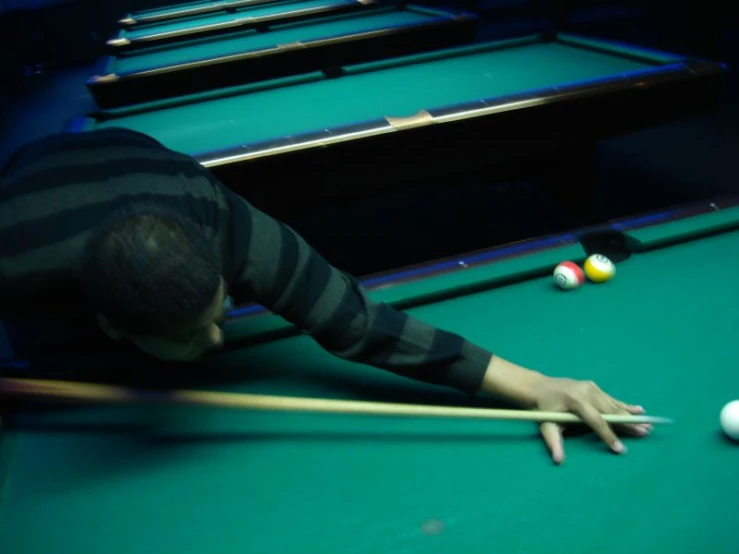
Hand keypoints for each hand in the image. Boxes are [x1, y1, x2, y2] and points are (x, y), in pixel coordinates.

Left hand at [527, 376, 650, 463]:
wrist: (539, 386)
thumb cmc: (542, 408)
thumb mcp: (545, 425)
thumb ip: (553, 442)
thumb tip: (558, 460)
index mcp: (575, 401)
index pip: (596, 420)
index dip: (608, 435)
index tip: (619, 449)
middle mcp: (586, 392)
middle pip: (610, 411)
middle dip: (627, 424)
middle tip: (644, 434)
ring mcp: (591, 387)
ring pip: (613, 405)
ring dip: (630, 416)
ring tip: (647, 426)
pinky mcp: (593, 387)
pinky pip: (611, 398)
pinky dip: (625, 405)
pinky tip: (640, 410)